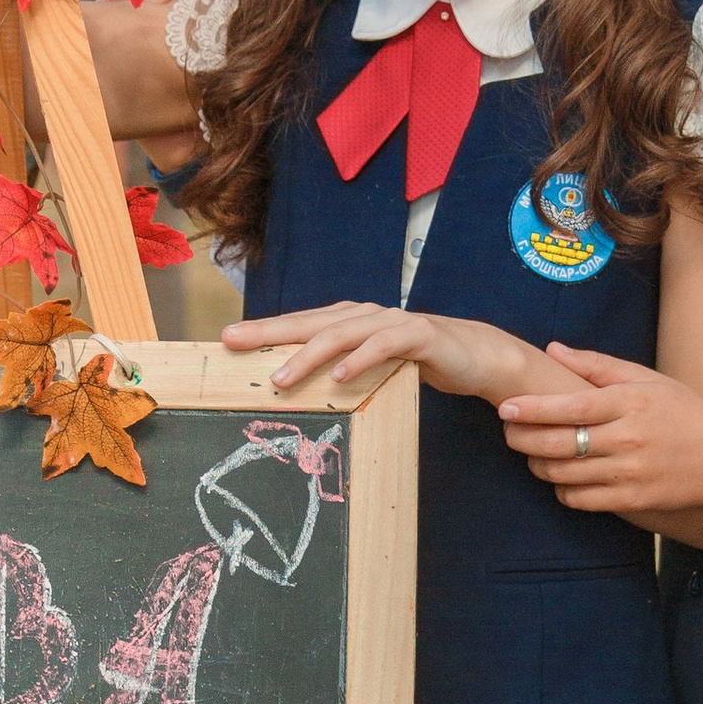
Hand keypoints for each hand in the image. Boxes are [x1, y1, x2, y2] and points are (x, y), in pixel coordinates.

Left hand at [226, 302, 544, 400]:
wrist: (475, 355)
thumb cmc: (414, 363)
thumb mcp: (369, 368)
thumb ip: (337, 371)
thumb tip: (292, 387)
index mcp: (348, 321)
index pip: (299, 324)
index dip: (264, 331)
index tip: (227, 340)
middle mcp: (363, 315)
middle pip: (310, 322)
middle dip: (271, 332)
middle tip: (236, 344)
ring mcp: (390, 322)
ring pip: (342, 333)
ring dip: (310, 355)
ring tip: (283, 378)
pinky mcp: (418, 336)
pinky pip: (385, 346)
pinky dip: (361, 360)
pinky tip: (341, 376)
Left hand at [498, 345, 702, 524]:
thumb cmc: (685, 412)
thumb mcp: (647, 379)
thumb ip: (597, 365)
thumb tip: (553, 348)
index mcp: (629, 403)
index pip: (570, 406)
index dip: (532, 409)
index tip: (506, 408)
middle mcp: (627, 438)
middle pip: (559, 443)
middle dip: (524, 439)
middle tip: (510, 433)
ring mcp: (629, 473)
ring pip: (564, 474)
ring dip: (539, 465)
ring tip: (532, 454)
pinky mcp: (631, 501)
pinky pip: (581, 499)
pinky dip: (562, 490)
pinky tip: (561, 478)